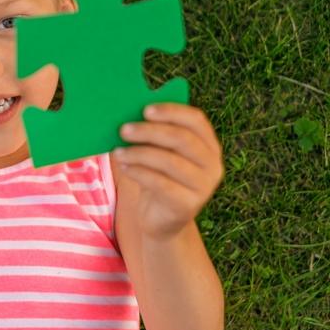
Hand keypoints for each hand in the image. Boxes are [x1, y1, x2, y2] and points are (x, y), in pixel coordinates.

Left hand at [112, 103, 223, 239]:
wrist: (161, 219)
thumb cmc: (158, 177)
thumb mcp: (159, 154)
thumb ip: (153, 136)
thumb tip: (129, 116)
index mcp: (209, 145)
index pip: (196, 120)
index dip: (172, 111)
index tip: (145, 110)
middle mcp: (212, 164)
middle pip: (182, 139)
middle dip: (150, 132)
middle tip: (123, 130)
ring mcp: (204, 187)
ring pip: (170, 162)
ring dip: (139, 153)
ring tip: (118, 152)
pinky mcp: (188, 205)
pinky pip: (161, 184)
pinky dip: (139, 172)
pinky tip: (125, 167)